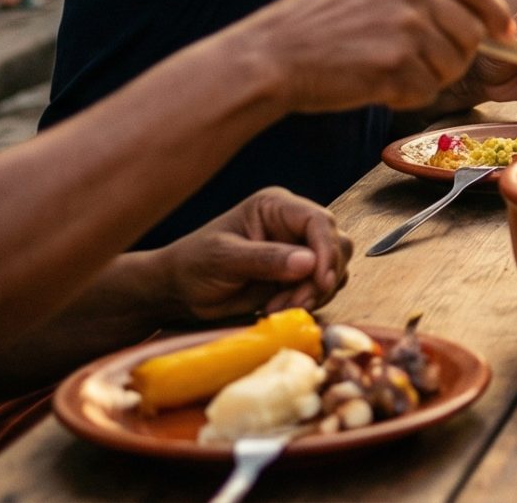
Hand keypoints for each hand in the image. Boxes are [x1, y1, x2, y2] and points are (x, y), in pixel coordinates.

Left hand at [153, 187, 353, 318]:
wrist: (179, 291)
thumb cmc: (193, 265)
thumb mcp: (224, 259)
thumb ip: (266, 259)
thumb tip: (309, 262)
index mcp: (276, 207)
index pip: (319, 221)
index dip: (327, 250)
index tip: (321, 280)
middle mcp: (293, 225)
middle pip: (336, 244)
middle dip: (322, 277)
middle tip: (296, 302)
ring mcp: (298, 251)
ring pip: (334, 269)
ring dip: (314, 293)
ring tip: (277, 307)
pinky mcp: (297, 277)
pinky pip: (322, 288)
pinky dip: (308, 302)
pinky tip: (278, 308)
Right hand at [231, 0, 510, 113]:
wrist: (270, 55)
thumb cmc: (315, 28)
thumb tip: (469, 18)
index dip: (495, 15)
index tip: (505, 35)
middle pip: (471, 33)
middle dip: (457, 58)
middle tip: (420, 69)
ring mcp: (406, 24)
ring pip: (452, 66)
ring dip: (428, 79)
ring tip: (386, 74)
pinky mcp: (396, 62)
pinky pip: (426, 90)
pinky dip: (406, 97)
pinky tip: (374, 86)